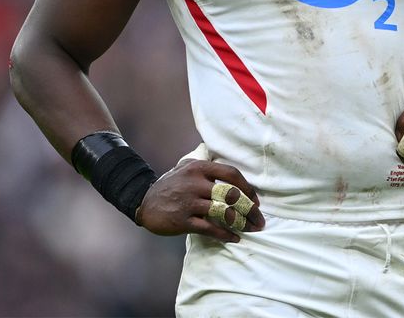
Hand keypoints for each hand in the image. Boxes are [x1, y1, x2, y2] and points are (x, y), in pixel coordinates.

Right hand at [136, 159, 265, 242]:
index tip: (255, 199)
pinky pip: (210, 228)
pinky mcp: (183, 221)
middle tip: (259, 218)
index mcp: (198, 168)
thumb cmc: (170, 186)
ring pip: (223, 212)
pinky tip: (235, 238)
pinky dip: (225, 234)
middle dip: (250, 208)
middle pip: (231, 194)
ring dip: (241, 222)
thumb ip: (205, 165)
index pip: (231, 174)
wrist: (144, 203)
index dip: (247, 187)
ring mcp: (189, 202)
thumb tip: (229, 169)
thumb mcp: (184, 167)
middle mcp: (195, 183)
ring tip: (251, 229)